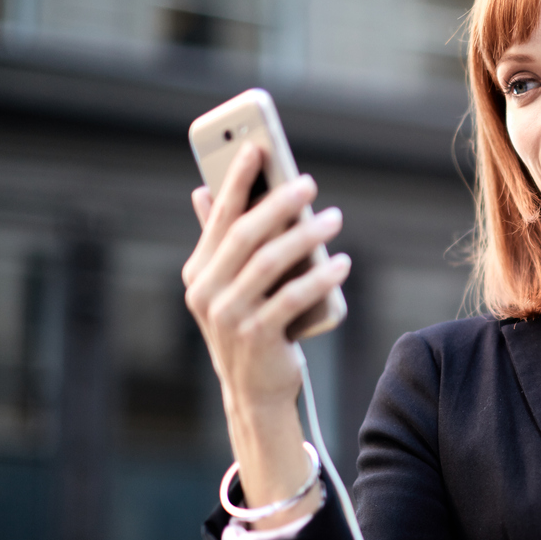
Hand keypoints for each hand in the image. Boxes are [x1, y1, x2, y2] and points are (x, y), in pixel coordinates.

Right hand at [181, 145, 349, 525]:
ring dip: (306, 236)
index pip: (220, 216)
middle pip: (246, 234)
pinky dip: (319, 277)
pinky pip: (292, 297)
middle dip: (279, 203)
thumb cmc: (251, 328)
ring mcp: (229, 316)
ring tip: (335, 219)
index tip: (258, 147)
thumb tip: (203, 190)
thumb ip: (222, 241)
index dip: (237, 179)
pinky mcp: (256, 336)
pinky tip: (342, 262)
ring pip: (272, 262)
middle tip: (309, 183)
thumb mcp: (231, 285)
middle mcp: (206, 291)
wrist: (255, 392)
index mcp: (199, 271)